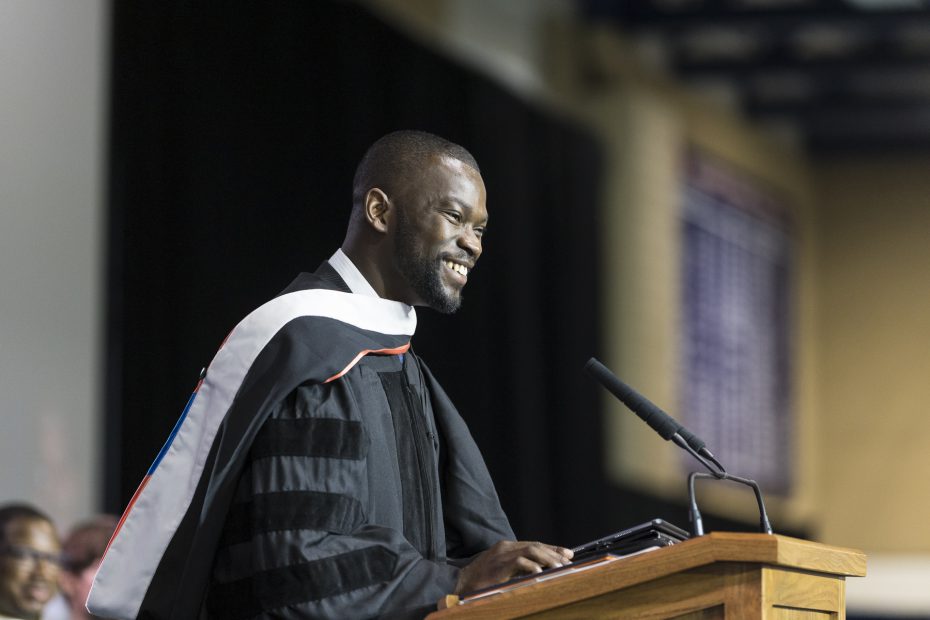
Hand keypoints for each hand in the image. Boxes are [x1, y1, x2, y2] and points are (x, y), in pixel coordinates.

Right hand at [453, 540, 573, 594]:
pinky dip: (532, 567)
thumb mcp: (502, 570)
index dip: (552, 549)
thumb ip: (518, 567)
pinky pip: (519, 563)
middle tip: (567, 562)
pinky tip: (541, 573)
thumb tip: (539, 570)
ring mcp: (501, 555)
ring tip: (559, 568)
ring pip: (531, 551)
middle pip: (535, 546)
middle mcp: (505, 547)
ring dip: (548, 559)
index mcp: (506, 547)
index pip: (534, 544)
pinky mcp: (499, 565)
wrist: (460, 584)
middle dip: (554, 554)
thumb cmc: (481, 580)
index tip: (567, 554)